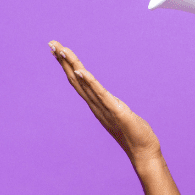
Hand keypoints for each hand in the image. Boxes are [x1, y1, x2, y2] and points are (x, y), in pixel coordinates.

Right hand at [49, 41, 161, 166]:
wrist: (143, 152)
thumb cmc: (134, 133)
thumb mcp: (118, 113)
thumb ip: (112, 105)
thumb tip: (110, 99)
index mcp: (96, 103)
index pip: (78, 81)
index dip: (67, 65)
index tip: (56, 49)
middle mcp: (96, 105)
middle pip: (75, 79)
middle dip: (63, 60)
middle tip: (51, 42)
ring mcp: (104, 108)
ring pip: (84, 83)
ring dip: (72, 66)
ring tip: (61, 50)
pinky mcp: (116, 111)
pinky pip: (100, 94)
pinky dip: (90, 82)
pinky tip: (81, 71)